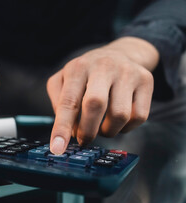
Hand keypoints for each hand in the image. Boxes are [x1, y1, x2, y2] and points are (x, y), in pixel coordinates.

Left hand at [47, 37, 158, 153]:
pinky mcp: (146, 80)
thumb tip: (67, 131)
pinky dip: (126, 127)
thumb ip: (58, 104)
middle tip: (83, 140)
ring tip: (100, 126)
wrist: (119, 53)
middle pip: (95, 105)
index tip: (57, 148)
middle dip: (87, 131)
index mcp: (77, 68)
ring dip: (107, 131)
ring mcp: (127, 72)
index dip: (62, 127)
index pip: (68, 102)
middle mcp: (103, 66)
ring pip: (120, 115)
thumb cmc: (84, 74)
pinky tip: (116, 121)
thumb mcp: (62, 81)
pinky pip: (139, 117)